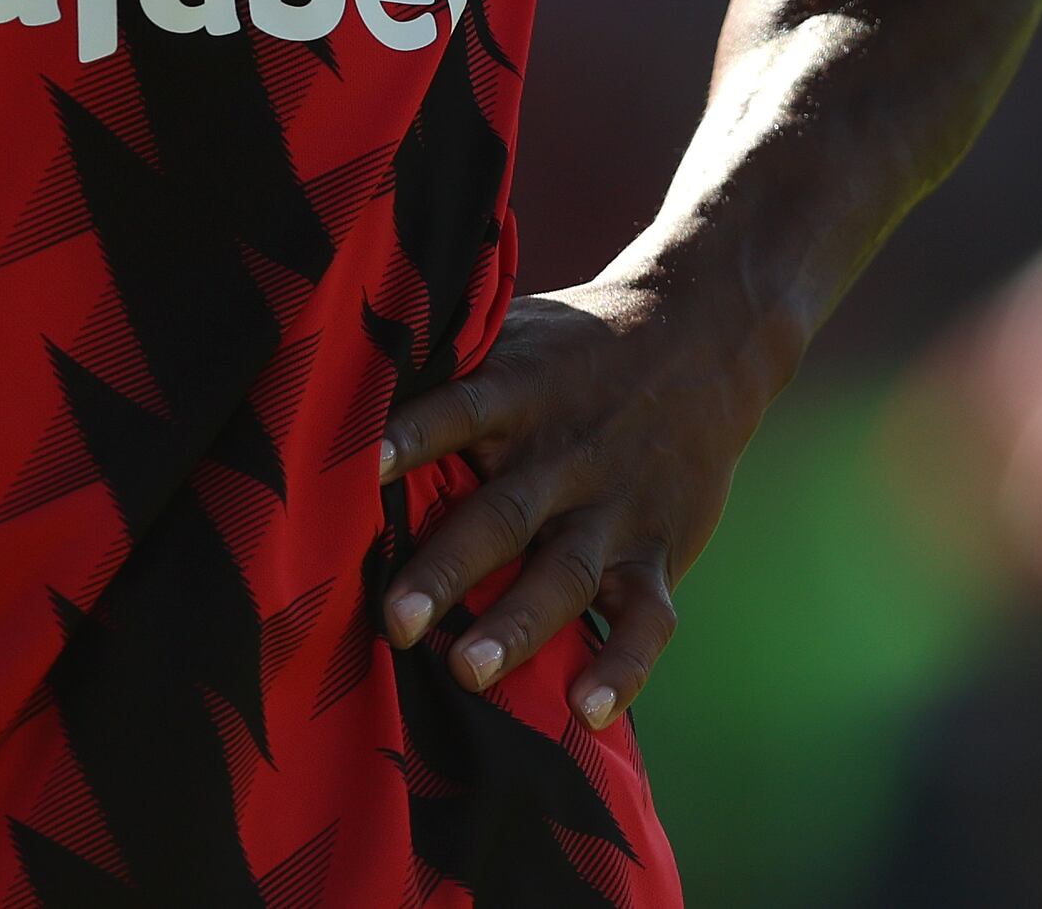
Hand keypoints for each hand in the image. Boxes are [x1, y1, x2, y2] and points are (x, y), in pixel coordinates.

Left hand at [378, 269, 794, 731]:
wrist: (707, 334)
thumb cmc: (576, 346)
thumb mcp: (517, 328)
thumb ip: (448, 360)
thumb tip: (334, 374)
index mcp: (523, 392)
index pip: (461, 409)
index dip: (414, 435)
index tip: (364, 466)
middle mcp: (567, 455)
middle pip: (504, 513)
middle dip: (450, 567)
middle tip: (396, 621)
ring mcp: (616, 508)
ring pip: (567, 573)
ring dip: (520, 624)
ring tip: (470, 673)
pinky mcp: (658, 551)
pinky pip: (648, 620)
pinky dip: (622, 668)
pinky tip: (586, 712)